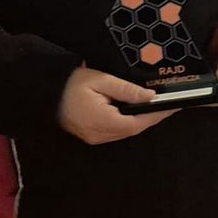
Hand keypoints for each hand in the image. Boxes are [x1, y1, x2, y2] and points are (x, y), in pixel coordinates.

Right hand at [58, 67, 175, 143]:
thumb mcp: (101, 80)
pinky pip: (115, 131)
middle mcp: (100, 135)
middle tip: (168, 104)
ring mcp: (94, 137)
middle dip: (151, 117)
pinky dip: (128, 122)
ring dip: (140, 120)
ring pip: (125, 132)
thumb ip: (127, 90)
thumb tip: (151, 96)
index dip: (157, 115)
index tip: (173, 106)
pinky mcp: (90, 135)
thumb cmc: (70, 84)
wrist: (43, 92)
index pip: (138, 123)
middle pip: (133, 129)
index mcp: (103, 122)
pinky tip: (134, 111)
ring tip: (155, 106)